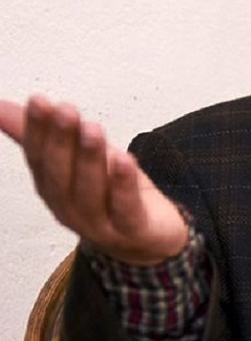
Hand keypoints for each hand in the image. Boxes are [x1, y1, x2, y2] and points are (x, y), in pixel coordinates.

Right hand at [0, 95, 187, 264]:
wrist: (146, 239)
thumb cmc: (109, 192)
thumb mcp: (79, 158)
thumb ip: (44, 134)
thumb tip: (0, 106)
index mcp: (53, 188)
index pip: (39, 158)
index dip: (37, 130)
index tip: (39, 101)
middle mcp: (69, 207)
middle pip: (60, 175)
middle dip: (61, 141)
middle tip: (65, 110)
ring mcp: (98, 223)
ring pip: (90, 190)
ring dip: (89, 158)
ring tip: (92, 128)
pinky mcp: (131, 229)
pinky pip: (124, 207)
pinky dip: (123, 183)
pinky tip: (125, 159)